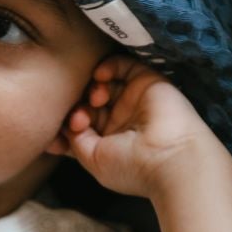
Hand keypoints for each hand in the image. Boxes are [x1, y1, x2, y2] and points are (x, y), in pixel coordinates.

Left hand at [54, 56, 218, 199]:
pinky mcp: (146, 82)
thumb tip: (66, 124)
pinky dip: (107, 67)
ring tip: (96, 101)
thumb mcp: (93, 159)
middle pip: (88, 103)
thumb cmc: (131, 166)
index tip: (62, 132)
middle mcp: (121, 120)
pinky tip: (100, 77)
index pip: (81, 125)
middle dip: (77, 107)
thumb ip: (75, 139)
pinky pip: (122, 65)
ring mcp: (133, 101)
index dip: (66, 124)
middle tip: (78, 119)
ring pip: (103, 84)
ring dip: (92, 89)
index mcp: (110, 142)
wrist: (170, 158)